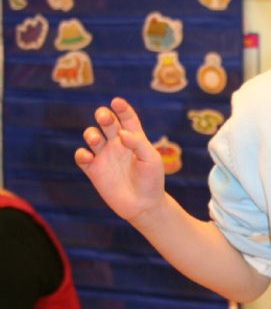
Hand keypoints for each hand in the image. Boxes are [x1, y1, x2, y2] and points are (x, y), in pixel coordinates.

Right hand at [74, 97, 164, 224]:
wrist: (144, 206)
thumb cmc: (151, 181)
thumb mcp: (150, 160)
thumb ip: (137, 143)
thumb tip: (120, 132)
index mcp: (134, 138)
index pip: (126, 118)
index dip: (121, 108)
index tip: (116, 102)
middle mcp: (117, 144)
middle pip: (106, 122)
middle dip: (103, 115)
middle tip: (104, 117)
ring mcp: (104, 156)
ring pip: (92, 136)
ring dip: (91, 134)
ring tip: (96, 139)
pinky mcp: (94, 170)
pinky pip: (82, 157)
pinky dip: (81, 154)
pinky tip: (88, 157)